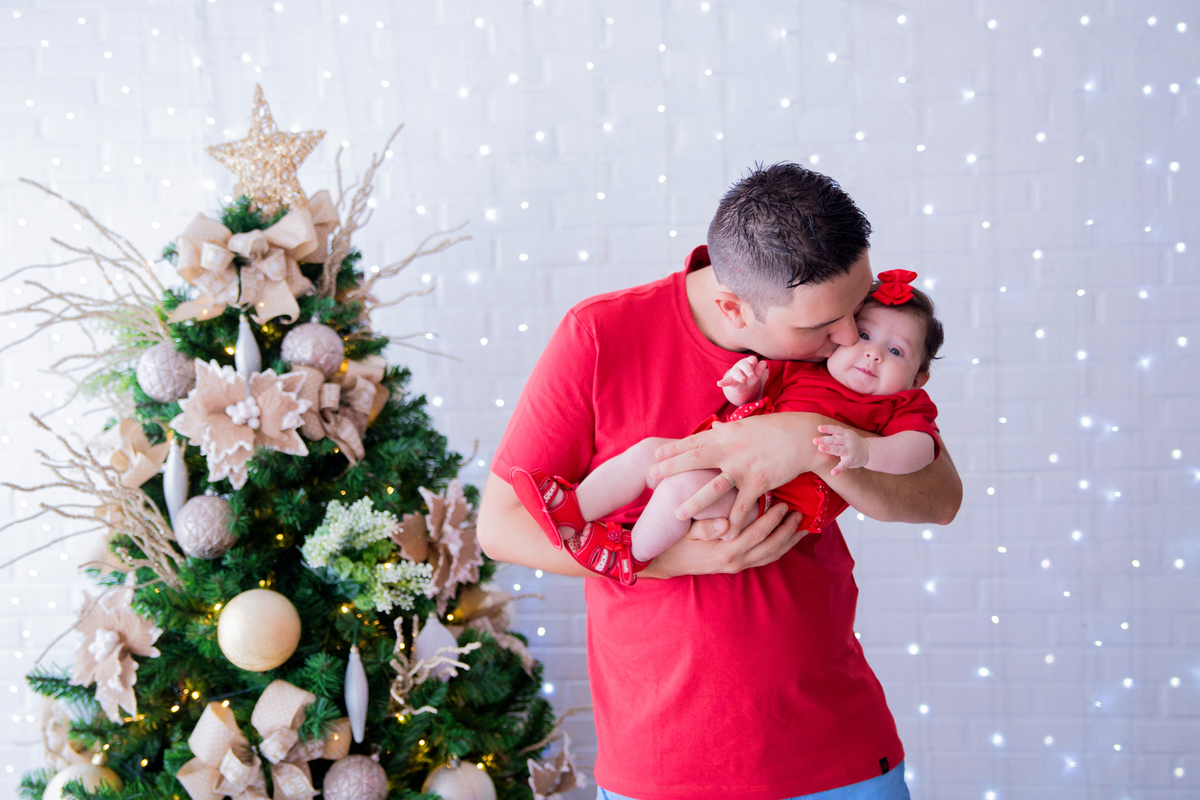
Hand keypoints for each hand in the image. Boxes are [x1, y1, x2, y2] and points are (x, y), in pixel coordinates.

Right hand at [641, 503, 806, 577]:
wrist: (668, 562)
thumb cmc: (677, 541)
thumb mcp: (687, 532)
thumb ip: (705, 528)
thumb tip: (725, 525)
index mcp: (725, 551)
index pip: (755, 535)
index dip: (772, 521)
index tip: (783, 505)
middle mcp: (735, 561)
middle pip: (770, 547)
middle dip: (787, 531)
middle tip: (800, 514)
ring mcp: (738, 565)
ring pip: (771, 556)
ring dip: (788, 542)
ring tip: (802, 527)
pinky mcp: (739, 566)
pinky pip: (765, 559)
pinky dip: (779, 548)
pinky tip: (788, 538)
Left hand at [649, 412, 835, 533]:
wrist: (803, 437)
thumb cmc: (776, 429)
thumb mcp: (747, 425)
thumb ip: (727, 431)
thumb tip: (713, 428)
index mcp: (727, 435)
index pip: (694, 441)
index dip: (674, 449)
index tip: (655, 455)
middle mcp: (731, 449)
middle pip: (694, 460)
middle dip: (671, 469)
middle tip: (651, 477)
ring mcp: (744, 467)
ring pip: (713, 488)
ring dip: (694, 502)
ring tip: (677, 514)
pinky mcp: (759, 482)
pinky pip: (742, 506)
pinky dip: (733, 522)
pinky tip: (724, 534)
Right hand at [717, 356, 768, 402]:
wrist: (742, 386)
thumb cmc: (750, 377)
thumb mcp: (757, 375)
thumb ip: (760, 370)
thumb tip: (764, 362)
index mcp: (749, 363)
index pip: (751, 360)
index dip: (752, 360)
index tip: (753, 361)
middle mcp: (741, 366)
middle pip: (744, 365)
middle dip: (747, 369)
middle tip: (751, 375)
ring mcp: (735, 372)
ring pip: (736, 373)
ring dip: (739, 376)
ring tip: (742, 380)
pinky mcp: (730, 380)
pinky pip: (726, 381)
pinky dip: (723, 382)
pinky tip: (719, 383)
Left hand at [813, 424, 869, 475]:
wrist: (868, 451)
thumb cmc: (851, 442)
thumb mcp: (846, 435)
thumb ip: (835, 434)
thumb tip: (818, 432)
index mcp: (846, 433)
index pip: (836, 429)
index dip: (827, 428)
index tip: (819, 428)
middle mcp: (848, 441)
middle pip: (835, 439)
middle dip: (824, 440)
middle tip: (814, 441)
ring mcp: (850, 451)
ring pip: (838, 450)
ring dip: (829, 449)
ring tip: (820, 448)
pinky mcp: (851, 461)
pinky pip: (844, 465)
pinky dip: (838, 469)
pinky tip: (833, 472)